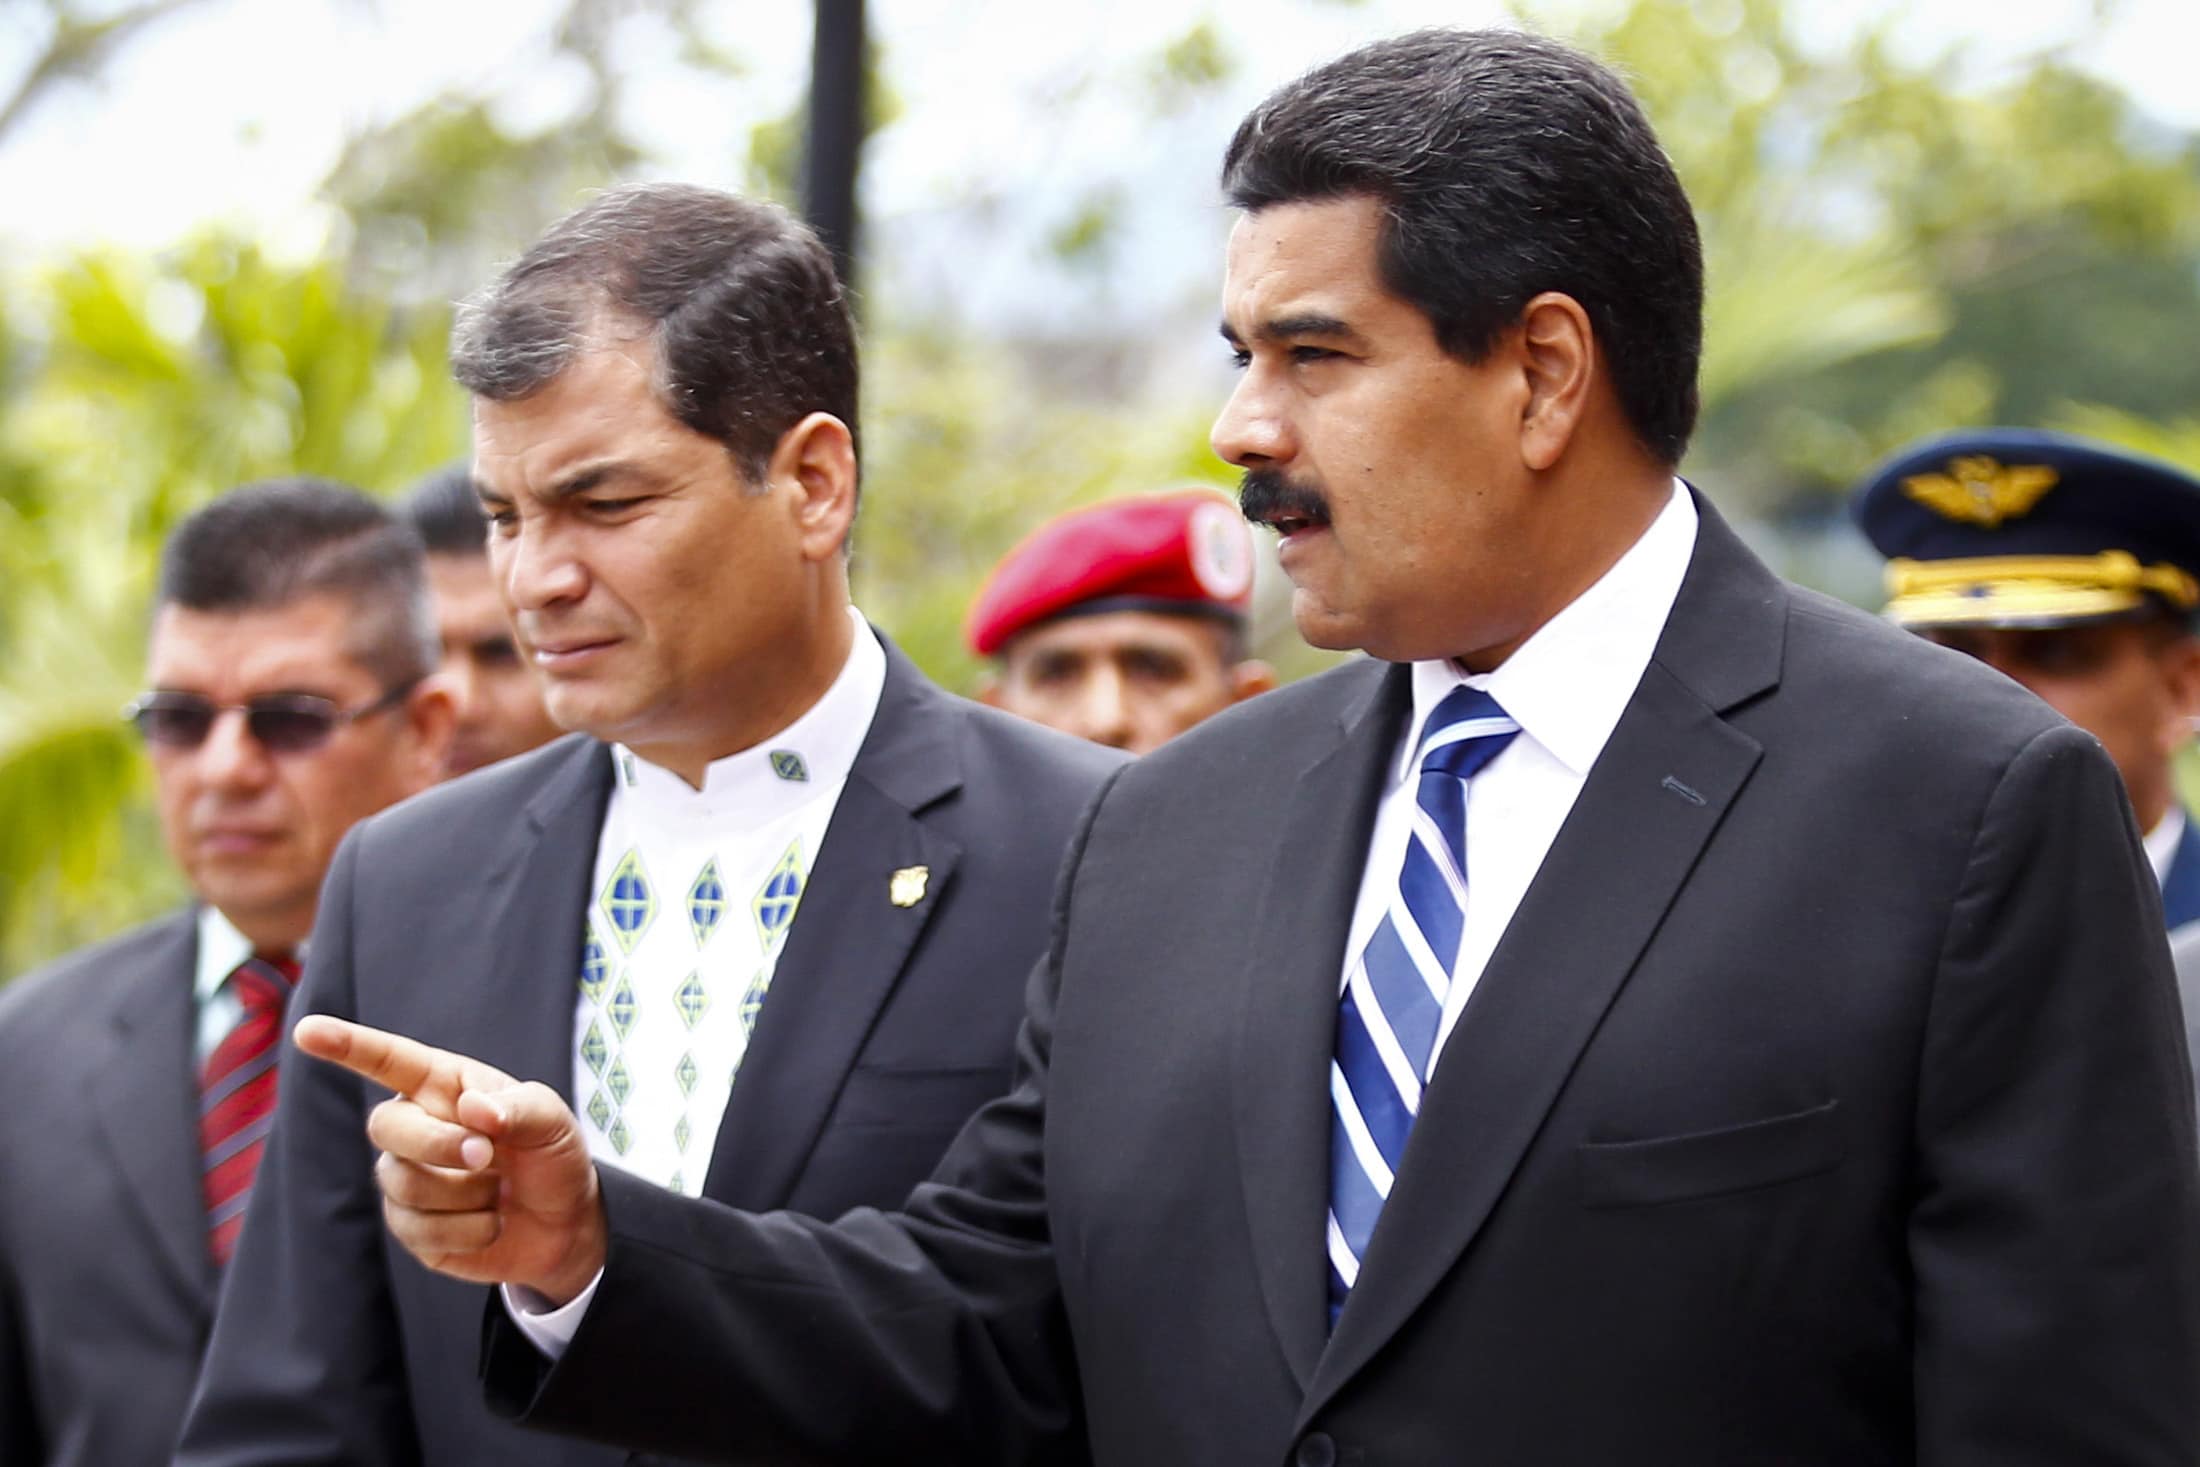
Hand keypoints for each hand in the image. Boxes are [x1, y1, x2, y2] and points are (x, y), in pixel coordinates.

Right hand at [294, 1015, 607, 1305]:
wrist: (565, 1222)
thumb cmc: (551, 1154)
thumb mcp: (553, 1120)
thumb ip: (519, 1107)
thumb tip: (472, 1110)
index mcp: (444, 1086)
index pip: (388, 1060)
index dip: (346, 1045)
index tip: (307, 1030)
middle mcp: (416, 1126)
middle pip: (386, 1127)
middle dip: (437, 1145)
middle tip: (488, 1156)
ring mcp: (407, 1178)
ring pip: (402, 1183)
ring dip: (467, 1193)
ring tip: (499, 1190)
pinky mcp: (411, 1227)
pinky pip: (419, 1229)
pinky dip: (470, 1230)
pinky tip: (491, 1222)